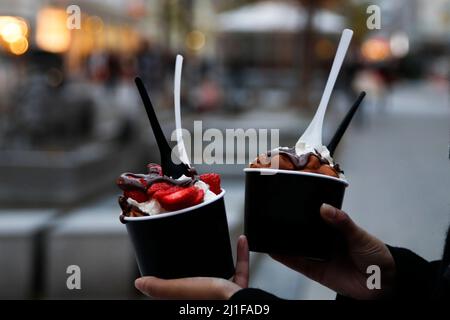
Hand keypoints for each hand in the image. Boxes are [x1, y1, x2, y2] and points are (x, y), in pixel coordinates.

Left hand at [135, 235, 248, 298]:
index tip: (170, 263)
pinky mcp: (238, 290)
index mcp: (189, 300)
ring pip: (221, 274)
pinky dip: (240, 255)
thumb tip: (140, 283)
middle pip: (198, 282)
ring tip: (217, 242)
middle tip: (195, 248)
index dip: (172, 279)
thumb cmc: (214, 299)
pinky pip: (240, 270)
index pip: (176, 292)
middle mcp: (205, 299)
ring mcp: (223, 296)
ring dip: (221, 256)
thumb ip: (160, 287)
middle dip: (199, 263)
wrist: (244, 303)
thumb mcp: (181, 289)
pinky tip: (241, 241)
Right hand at [271, 204, 395, 299]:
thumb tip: (324, 207)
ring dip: (284, 241)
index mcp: (334, 228)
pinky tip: (274, 251)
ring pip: (297, 247)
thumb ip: (342, 222)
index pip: (315, 216)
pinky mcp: (316, 271)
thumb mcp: (360, 235)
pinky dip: (285, 258)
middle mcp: (324, 240)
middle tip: (273, 215)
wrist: (384, 284)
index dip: (303, 209)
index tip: (288, 200)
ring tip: (268, 231)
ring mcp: (319, 255)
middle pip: (303, 231)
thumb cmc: (376, 254)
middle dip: (290, 224)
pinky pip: (298, 264)